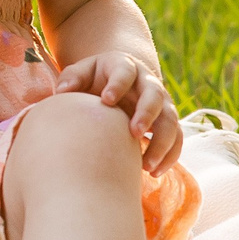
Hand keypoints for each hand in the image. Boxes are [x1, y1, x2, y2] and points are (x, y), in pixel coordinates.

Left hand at [53, 52, 183, 173]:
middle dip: (147, 114)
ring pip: (170, 120)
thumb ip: (72, 78)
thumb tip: (61, 92)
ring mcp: (160, 103)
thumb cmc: (93, 79)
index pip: (125, 72)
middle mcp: (147, 83)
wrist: (116, 83)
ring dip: (162, 142)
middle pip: (154, 95)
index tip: (107, 100)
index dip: (118, 84)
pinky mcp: (166, 121)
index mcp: (124, 66)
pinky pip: (176, 138)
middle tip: (134, 132)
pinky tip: (154, 172)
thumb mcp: (82, 72)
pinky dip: (170, 156)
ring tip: (146, 165)